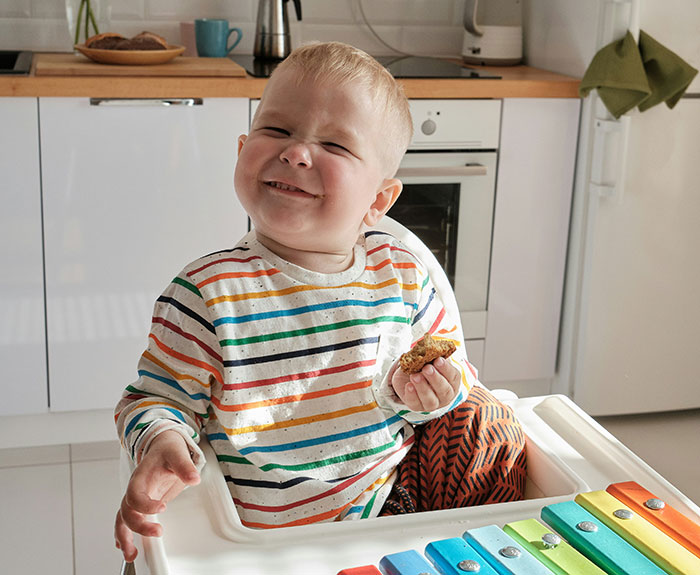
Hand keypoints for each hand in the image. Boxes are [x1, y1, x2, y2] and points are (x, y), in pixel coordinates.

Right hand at [115, 430, 199, 561]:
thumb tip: (193, 478)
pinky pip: (126, 520)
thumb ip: (184, 465)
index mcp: (140, 477)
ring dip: (125, 537)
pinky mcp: (140, 504)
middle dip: (139, 526)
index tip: (162, 508)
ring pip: (123, 519)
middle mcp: (135, 489)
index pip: (135, 494)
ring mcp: (136, 497)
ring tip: (131, 554)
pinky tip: (127, 547)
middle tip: (157, 533)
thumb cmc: (167, 449)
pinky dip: (124, 534)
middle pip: (127, 511)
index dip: (145, 504)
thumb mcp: (177, 453)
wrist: (163, 445)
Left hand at [391, 356, 460, 411]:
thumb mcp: (429, 359)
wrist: (409, 375)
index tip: (438, 360)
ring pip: (430, 400)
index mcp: (452, 382)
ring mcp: (432, 404)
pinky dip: (412, 394)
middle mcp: (445, 395)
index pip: (453, 376)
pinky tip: (408, 386)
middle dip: (435, 378)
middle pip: (444, 390)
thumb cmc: (424, 366)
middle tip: (427, 368)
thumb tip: (431, 347)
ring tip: (415, 376)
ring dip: (423, 387)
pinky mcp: (417, 406)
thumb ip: (432, 355)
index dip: (446, 369)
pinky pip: (415, 403)